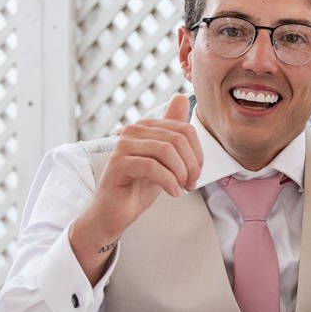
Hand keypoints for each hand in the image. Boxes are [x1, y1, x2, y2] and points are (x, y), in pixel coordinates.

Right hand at [68, 95, 202, 281]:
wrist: (113, 213)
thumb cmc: (137, 188)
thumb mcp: (163, 161)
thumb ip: (173, 134)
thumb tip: (182, 98)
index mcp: (146, 126)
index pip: (184, 129)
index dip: (197, 153)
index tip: (196, 174)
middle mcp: (133, 130)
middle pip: (177, 139)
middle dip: (191, 165)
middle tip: (190, 184)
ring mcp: (123, 145)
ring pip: (166, 151)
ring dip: (180, 174)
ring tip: (181, 188)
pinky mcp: (118, 162)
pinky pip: (153, 166)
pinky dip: (168, 182)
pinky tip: (172, 192)